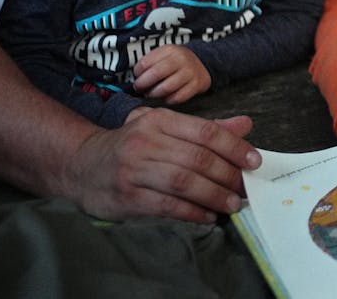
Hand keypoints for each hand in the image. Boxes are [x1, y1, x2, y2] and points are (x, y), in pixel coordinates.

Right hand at [65, 108, 258, 222]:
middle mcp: (146, 141)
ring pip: (184, 182)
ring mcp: (134, 170)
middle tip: (246, 187)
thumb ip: (206, 129)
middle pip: (197, 158)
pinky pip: (167, 205)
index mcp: (160, 121)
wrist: (82, 165)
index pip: (205, 131)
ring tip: (233, 203)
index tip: (254, 161)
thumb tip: (246, 125)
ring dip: (214, 195)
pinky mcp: (127, 196)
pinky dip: (192, 212)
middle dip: (228, 175)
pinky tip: (207, 215)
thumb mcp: (165, 128)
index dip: (234, 147)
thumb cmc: (133, 146)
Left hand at [133, 45, 211, 103]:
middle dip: (143, 84)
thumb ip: (149, 64)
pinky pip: (178, 97)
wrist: (200, 64)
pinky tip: (165, 97)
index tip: (137, 77)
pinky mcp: (197, 84)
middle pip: (156, 74)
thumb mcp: (163, 56)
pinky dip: (168, 100)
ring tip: (151, 94)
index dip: (137, 73)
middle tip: (140, 89)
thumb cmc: (174, 63)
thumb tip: (136, 80)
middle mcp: (181, 59)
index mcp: (169, 49)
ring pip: (166, 88)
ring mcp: (190, 71)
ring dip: (155, 94)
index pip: (145, 63)